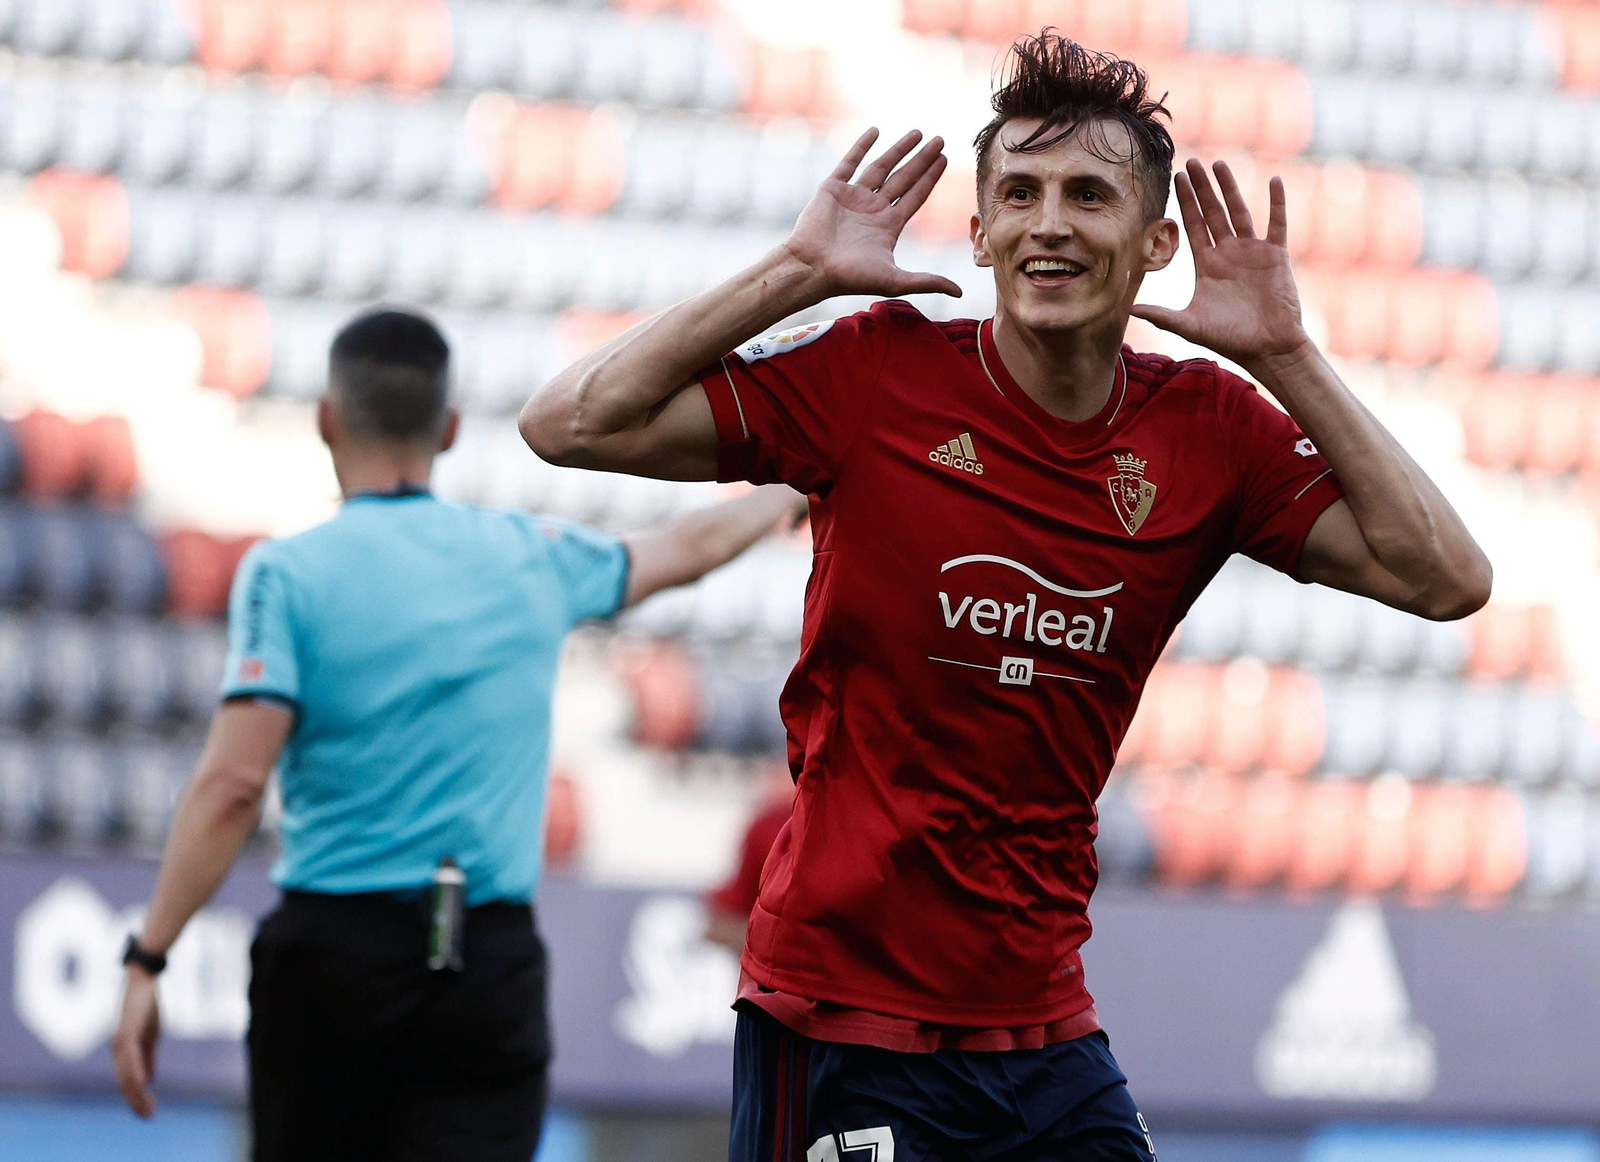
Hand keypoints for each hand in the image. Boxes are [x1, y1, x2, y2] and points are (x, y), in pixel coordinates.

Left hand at [111, 967, 160, 1117]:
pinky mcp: (127, 1033)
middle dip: (135, 1101)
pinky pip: (130, 1058)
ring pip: (126, 1074)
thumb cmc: (146, 1006)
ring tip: (147, 1107)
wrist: (143, 981)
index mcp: (124, 1051)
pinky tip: (142, 1084)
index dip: (136, 1097)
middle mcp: (118, 1049)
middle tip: (148, 1116)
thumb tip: (149, 1080)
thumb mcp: (151, 1035)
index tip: (147, 1112)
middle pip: (125, 1082)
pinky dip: (135, 1073)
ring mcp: (121, 1042)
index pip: (128, 1080)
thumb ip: (148, 1057)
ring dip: (136, 1093)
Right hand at [783, 128, 963, 300]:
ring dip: (899, 149)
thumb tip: (960, 293)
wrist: (811, 268)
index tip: (944, 159)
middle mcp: (873, 209)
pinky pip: (849, 162)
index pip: (916, 196)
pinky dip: (861, 146)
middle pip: (904, 178)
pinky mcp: (832, 189)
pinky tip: (876, 131)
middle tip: (940, 140)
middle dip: (922, 160)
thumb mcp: (894, 281)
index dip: (930, 178)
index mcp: (888, 226)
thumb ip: (927, 282)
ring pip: (881, 167)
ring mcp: (853, 197)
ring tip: (918, 132)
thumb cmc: (849, 278)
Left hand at [1132, 159, 1309, 368]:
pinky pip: (1277, 223)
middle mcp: (1228, 253)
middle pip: (1212, 212)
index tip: (1176, 178)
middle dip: (1202, 188)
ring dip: (1230, 188)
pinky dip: (1277, 203)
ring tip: (1220, 164)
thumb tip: (1129, 308)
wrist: (1267, 348)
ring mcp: (1252, 252)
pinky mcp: (1276, 256)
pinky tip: (1274, 180)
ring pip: (1240, 212)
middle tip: (1192, 161)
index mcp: (1207, 264)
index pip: (1192, 226)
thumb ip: (1161, 315)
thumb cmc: (1229, 339)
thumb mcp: (1190, 325)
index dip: (1185, 202)